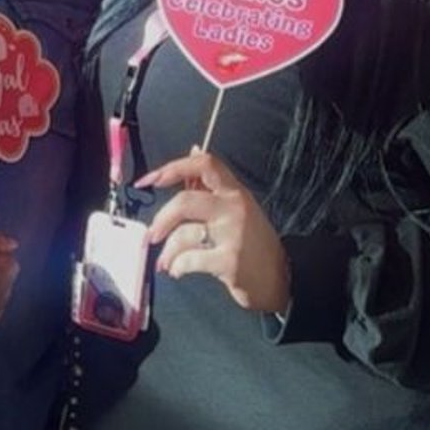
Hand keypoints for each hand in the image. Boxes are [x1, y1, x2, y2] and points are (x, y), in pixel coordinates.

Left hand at [143, 150, 290, 314]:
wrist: (279, 279)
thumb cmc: (254, 245)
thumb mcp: (236, 208)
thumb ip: (211, 184)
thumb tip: (192, 151)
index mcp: (234, 192)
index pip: (204, 164)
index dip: (173, 168)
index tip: (150, 179)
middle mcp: (235, 208)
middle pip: (184, 201)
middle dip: (161, 219)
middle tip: (152, 234)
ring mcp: (233, 234)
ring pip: (183, 234)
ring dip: (167, 252)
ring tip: (167, 261)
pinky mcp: (229, 261)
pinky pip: (189, 260)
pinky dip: (177, 267)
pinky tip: (179, 270)